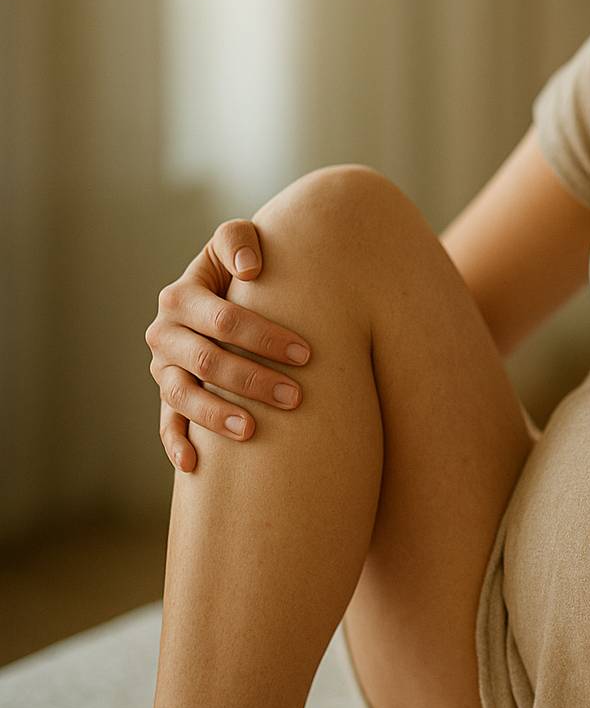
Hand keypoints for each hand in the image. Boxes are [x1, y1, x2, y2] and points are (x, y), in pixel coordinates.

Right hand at [144, 219, 310, 472]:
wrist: (224, 293)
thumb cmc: (244, 268)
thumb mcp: (236, 242)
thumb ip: (239, 241)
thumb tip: (251, 268)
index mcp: (181, 296)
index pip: (223, 320)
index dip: (264, 336)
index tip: (306, 354)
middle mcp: (165, 333)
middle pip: (206, 362)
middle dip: (252, 380)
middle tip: (296, 396)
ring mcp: (164, 369)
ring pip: (183, 396)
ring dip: (217, 415)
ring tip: (252, 430)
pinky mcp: (166, 397)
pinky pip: (166, 425)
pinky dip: (176, 445)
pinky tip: (194, 466)